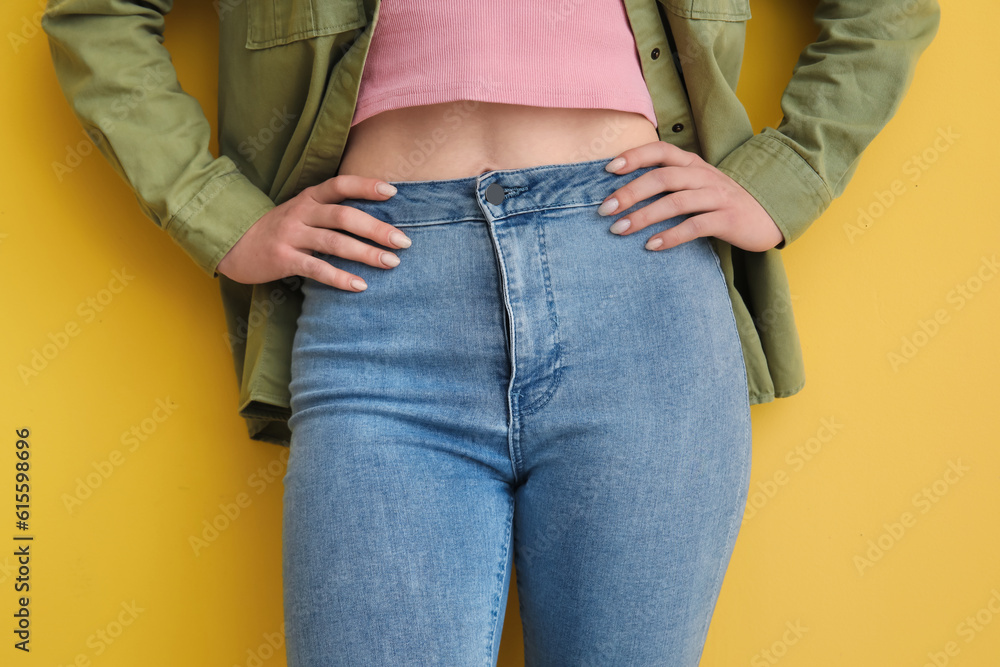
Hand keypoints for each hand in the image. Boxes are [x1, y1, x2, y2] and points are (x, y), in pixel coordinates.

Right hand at [216, 175, 410, 290]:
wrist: (234, 245)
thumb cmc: (280, 229)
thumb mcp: (302, 211)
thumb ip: (331, 210)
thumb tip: (377, 218)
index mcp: (309, 197)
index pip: (340, 185)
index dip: (366, 186)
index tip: (393, 192)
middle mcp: (301, 212)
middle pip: (344, 216)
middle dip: (377, 229)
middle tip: (404, 241)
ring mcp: (291, 235)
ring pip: (334, 243)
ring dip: (366, 253)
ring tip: (392, 263)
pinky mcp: (283, 260)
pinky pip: (316, 269)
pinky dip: (340, 278)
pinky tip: (360, 285)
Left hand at [599, 141, 783, 252]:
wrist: (767, 216)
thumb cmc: (722, 202)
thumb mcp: (697, 184)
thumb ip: (670, 182)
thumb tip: (625, 191)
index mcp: (693, 164)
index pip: (661, 151)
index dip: (635, 156)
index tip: (608, 168)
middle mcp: (704, 176)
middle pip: (662, 178)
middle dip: (630, 192)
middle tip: (604, 209)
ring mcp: (717, 197)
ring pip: (675, 202)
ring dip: (644, 216)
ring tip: (619, 230)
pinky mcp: (727, 219)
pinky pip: (695, 226)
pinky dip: (671, 236)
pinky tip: (651, 245)